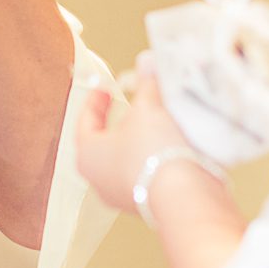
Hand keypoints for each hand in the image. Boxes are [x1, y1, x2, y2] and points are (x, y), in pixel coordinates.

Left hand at [73, 56, 189, 214]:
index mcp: (87, 154)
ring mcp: (122, 196)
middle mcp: (98, 179)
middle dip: (120, 123)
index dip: (96, 100)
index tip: (105, 87)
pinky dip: (155, 159)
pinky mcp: (147, 204)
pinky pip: (146, 175)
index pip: (85, 121)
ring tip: (157, 124)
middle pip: (106, 143)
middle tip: (132, 106)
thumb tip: (147, 63)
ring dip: (140, 142)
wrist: (183, 195)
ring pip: (127, 161)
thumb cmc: (153, 153)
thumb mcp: (149, 108)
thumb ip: (146, 85)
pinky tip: (172, 147)